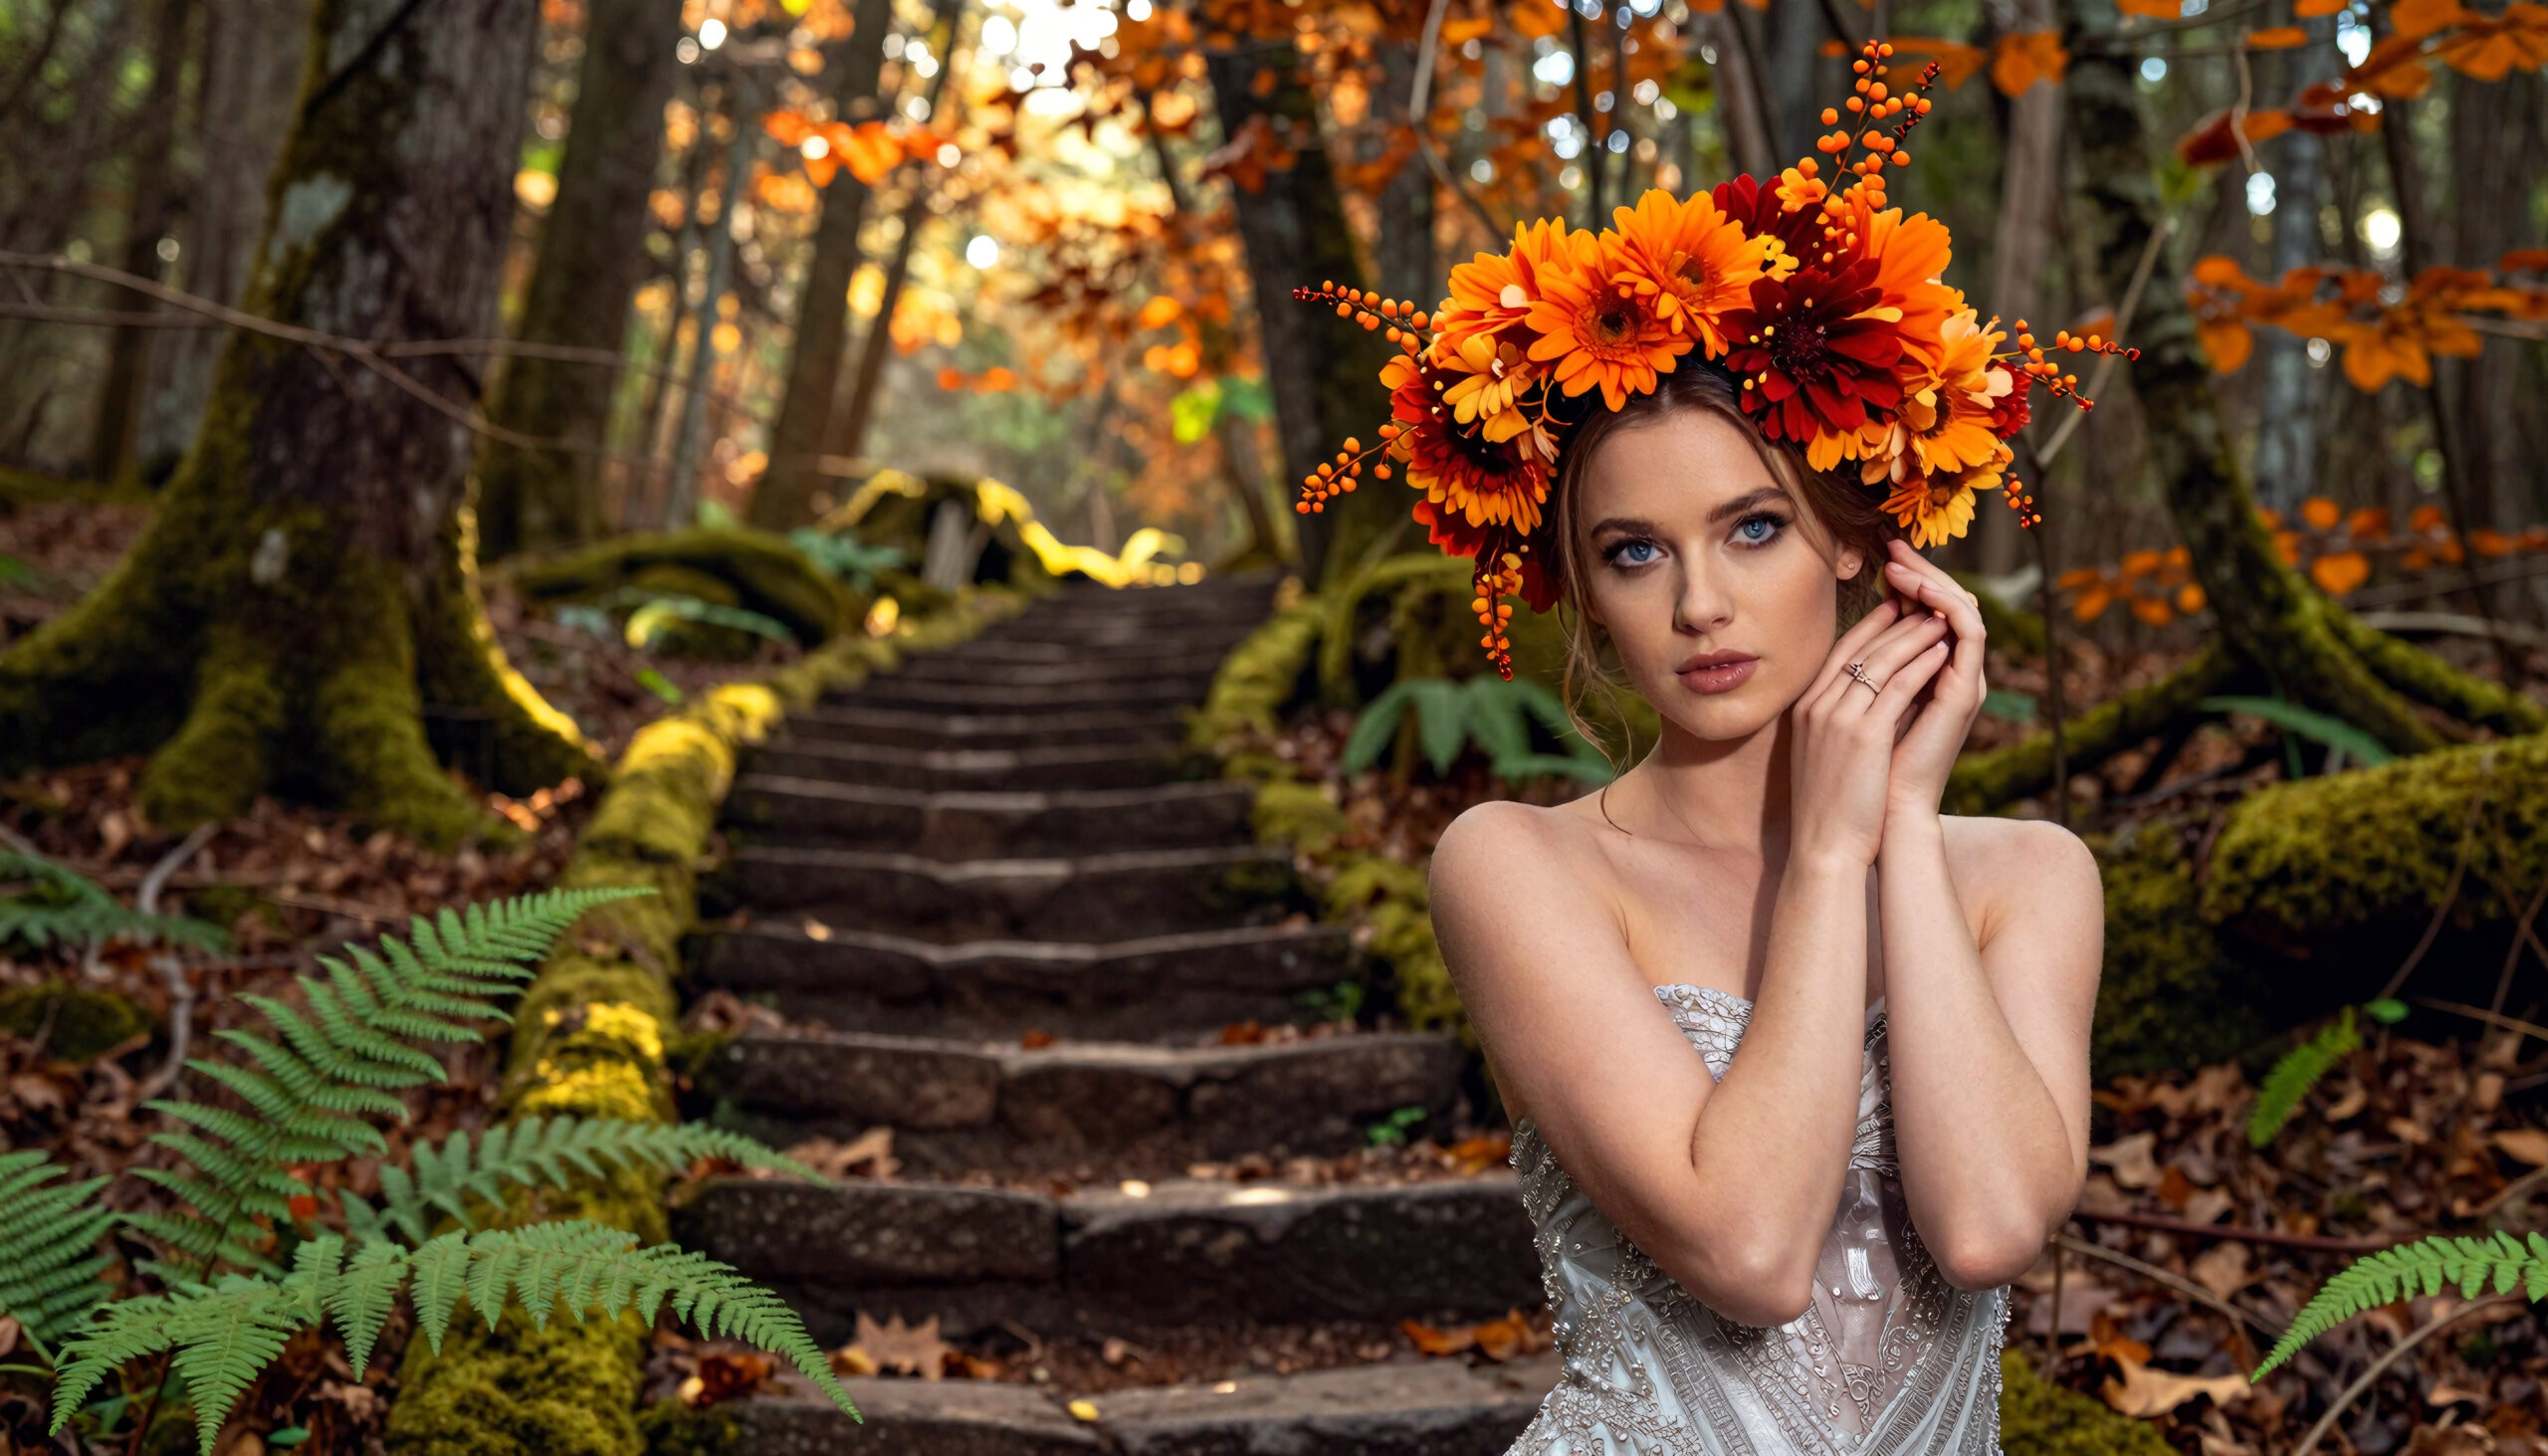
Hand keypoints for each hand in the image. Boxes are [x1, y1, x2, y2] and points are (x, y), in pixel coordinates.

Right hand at [1787, 593, 1954, 867]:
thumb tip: (1861, 699)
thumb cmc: (1828, 807)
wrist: (1824, 846)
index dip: (1869, 626)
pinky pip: (1898, 686)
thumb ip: (1834, 721)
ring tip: (1940, 618)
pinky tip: (1943, 651)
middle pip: (1861, 648)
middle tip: (1924, 602)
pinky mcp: (1864, 735)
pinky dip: (1922, 663)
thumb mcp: (1821, 753)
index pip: (1839, 652)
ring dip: (1914, 634)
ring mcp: (1838, 718)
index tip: (1894, 609)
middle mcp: (1817, 706)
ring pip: (1881, 660)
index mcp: (1806, 708)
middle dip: (1896, 620)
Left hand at [1877, 541, 1988, 822]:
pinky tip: (1918, 591)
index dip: (1905, 582)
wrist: (1880, 813)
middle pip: (1948, 604)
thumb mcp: (1857, 703)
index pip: (1926, 613)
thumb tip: (1849, 634)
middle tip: (1894, 545)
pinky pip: (1968, 633)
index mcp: (1927, 675)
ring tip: (1900, 563)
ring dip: (1933, 582)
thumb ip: (1864, 669)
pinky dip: (1946, 607)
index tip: (1877, 556)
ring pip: (1962, 610)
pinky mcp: (1966, 692)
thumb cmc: (1862, 767)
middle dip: (1921, 571)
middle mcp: (1951, 674)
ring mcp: (1963, 682)